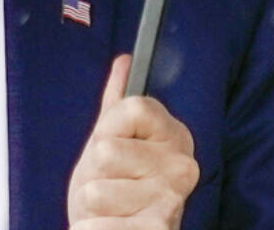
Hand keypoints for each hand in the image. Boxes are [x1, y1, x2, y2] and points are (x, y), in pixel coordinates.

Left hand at [67, 54, 199, 229]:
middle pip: (105, 151)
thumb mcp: (113, 139)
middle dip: (93, 172)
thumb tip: (125, 61)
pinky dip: (92, 229)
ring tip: (110, 210)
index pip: (134, 107)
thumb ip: (118, 101)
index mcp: (174, 135)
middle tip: (109, 185)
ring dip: (91, 205)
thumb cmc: (116, 185)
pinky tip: (108, 227)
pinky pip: (99, 227)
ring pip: (96, 190)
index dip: (109, 129)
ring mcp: (172, 201)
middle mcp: (182, 167)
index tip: (115, 144)